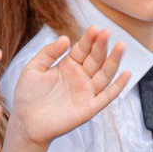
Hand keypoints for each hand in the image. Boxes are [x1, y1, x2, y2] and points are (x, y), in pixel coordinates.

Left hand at [4, 27, 128, 146]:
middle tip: (106, 33)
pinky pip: (108, 96)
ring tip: (120, 46)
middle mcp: (80, 77)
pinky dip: (118, 86)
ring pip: (105, 74)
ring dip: (114, 60)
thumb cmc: (28, 95)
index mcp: (68, 65)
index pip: (83, 49)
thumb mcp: (33, 69)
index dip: (89, 39)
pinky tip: (126, 74)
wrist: (26, 123)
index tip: (94, 28)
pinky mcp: (90, 107)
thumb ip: (48, 53)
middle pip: (96, 58)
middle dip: (101, 46)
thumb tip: (65, 38)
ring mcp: (87, 91)